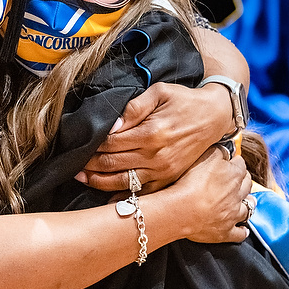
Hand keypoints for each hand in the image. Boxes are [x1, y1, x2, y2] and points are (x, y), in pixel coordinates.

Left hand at [77, 83, 232, 192]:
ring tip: (83, 178)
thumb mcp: (160, 93)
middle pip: (113, 164)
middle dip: (90, 165)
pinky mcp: (169, 179)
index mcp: (151, 133)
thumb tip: (112, 125)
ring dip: (99, 181)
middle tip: (74, 165)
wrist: (215, 116)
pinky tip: (106, 194)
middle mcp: (156, 156)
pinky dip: (122, 196)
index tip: (79, 145)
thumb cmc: (185, 100)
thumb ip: (134, 107)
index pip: (111, 143)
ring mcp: (163, 171)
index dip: (92, 145)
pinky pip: (142, 193)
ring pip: (123, 182)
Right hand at [159, 146, 252, 243]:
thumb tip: (226, 150)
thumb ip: (219, 151)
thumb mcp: (205, 156)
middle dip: (244, 180)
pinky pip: (240, 233)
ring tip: (246, 202)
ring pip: (248, 208)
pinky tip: (243, 229)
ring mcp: (233, 214)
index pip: (241, 164)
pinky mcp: (226, 231)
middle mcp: (238, 194)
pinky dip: (242, 231)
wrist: (183, 210)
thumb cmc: (191, 181)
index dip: (235, 162)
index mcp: (234, 174)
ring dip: (248, 203)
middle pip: (247, 184)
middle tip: (238, 179)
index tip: (231, 161)